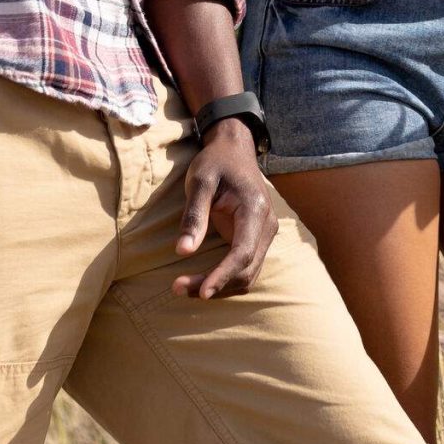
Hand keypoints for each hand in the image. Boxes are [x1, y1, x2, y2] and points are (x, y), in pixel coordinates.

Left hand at [172, 120, 277, 298]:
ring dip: (219, 286)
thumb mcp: (200, 181)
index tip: (201, 293)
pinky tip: (200, 280)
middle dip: (215, 285)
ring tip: (183, 287)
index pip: (243, 253)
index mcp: (255, 210)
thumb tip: (183, 252)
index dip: (222, 275)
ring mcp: (264, 234)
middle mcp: (266, 225)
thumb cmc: (216, 162)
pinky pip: (244, 268)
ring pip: (247, 275)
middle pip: (246, 270)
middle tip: (177, 288)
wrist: (235, 150)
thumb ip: (194, 216)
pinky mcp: (255, 239)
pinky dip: (224, 279)